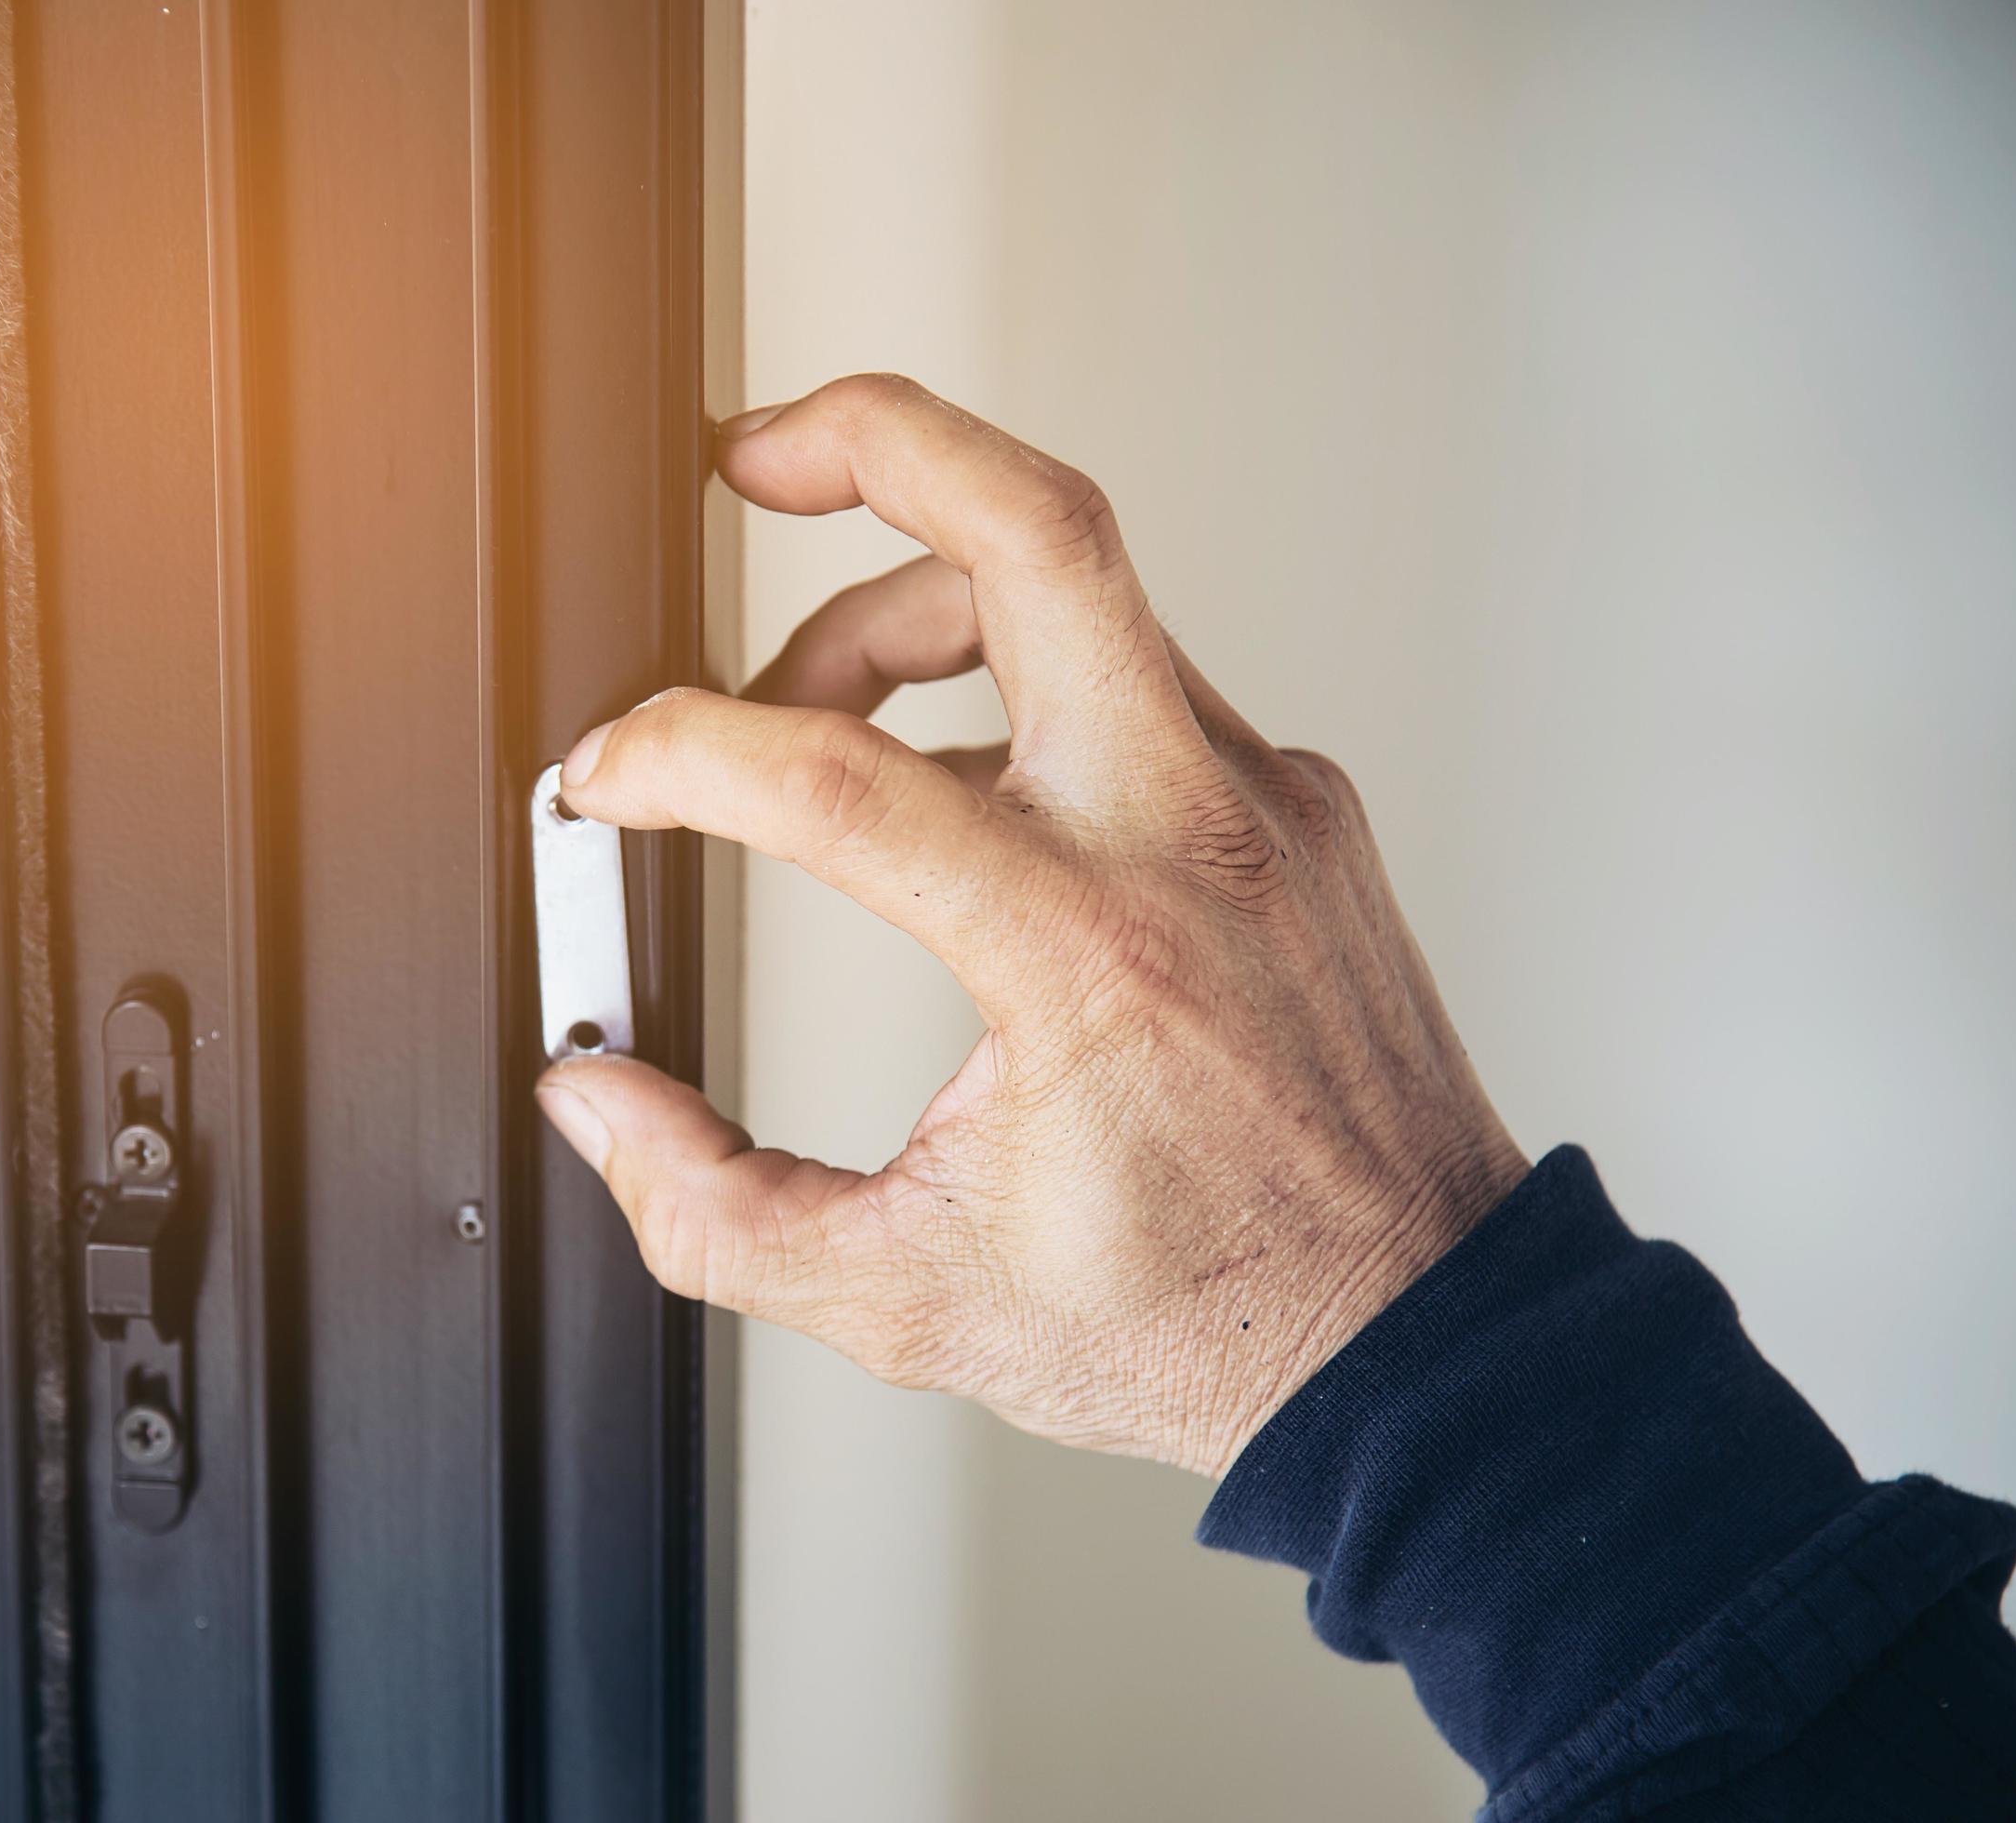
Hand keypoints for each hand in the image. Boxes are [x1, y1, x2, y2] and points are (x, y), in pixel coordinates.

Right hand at [534, 374, 1528, 1477]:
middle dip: (869, 442)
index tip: (605, 786)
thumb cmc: (1206, 1326)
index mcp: (1089, 955)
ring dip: (916, 601)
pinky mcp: (1295, 810)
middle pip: (1037, 526)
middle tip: (746, 457)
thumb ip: (711, 1210)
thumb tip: (593, 1100)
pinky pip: (1132, 682)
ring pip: (1078, 589)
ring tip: (813, 701)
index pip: (836, 776)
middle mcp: (1195, 839)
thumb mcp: (914, 1301)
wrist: (1423, 1346)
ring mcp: (1264, 804)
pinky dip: (1012, 695)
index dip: (676, 755)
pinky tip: (951, 789)